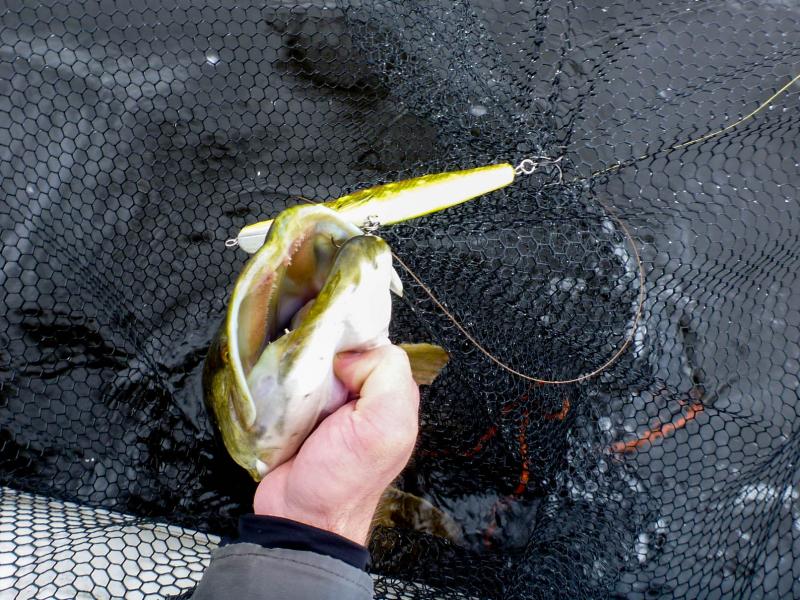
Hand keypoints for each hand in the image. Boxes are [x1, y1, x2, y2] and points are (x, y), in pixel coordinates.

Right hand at [253, 344, 419, 544]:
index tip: (337, 357)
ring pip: (314, 367)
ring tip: (294, 388)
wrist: (300, 519)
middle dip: (324, 356)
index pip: (377, 348)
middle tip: (311, 374)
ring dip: (300, 372)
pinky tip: (280, 397)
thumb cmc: (345, 478)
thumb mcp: (385, 423)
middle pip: (342, 354)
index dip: (356, 346)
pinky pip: (290, 388)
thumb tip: (350, 356)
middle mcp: (364, 400)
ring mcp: (330, 409)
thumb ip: (385, 374)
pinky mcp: (299, 417)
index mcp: (392, 399)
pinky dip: (282, 388)